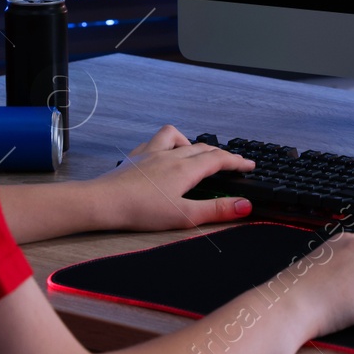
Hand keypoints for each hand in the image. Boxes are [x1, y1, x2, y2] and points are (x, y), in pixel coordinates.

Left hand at [88, 125, 255, 231]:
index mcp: (185, 169)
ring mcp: (151, 152)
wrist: (103, 202)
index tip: (249, 165)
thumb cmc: (140, 211)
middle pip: (202, 148)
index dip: (237, 162)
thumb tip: (244, 206)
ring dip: (191, 142)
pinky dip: (166, 144)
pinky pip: (155, 141)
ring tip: (195, 155)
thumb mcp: (184, 215)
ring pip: (177, 137)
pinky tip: (163, 154)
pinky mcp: (136, 157)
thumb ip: (216, 210)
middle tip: (231, 163)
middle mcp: (170, 155)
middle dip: (220, 154)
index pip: (219, 160)